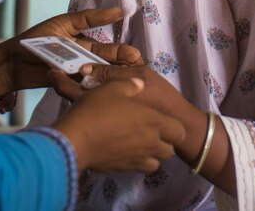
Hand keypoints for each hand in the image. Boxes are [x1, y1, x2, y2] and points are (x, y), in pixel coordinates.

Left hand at [0, 8, 141, 96]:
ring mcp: (74, 74)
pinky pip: (82, 86)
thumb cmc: (35, 38)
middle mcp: (82, 60)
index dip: (122, 52)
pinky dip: (93, 86)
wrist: (10, 61)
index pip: (108, 48)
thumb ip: (89, 18)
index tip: (137, 53)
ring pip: (97, 76)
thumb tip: (118, 11)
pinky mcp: (65, 85)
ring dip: (111, 77)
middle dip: (121, 66)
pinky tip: (106, 88)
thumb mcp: (64, 23)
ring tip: (127, 79)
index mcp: (84, 44)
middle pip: (105, 64)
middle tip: (138, 68)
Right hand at [52, 77, 184, 172]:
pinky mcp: (125, 169)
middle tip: (151, 131)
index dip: (174, 126)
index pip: (178, 130)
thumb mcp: (114, 87)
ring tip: (140, 143)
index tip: (163, 119)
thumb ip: (131, 84)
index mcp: (153, 120)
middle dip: (165, 142)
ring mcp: (138, 158)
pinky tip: (127, 152)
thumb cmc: (97, 109)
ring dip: (153, 154)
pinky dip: (138, 162)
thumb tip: (139, 84)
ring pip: (157, 162)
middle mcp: (150, 142)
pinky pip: (140, 169)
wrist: (76, 140)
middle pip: (170, 149)